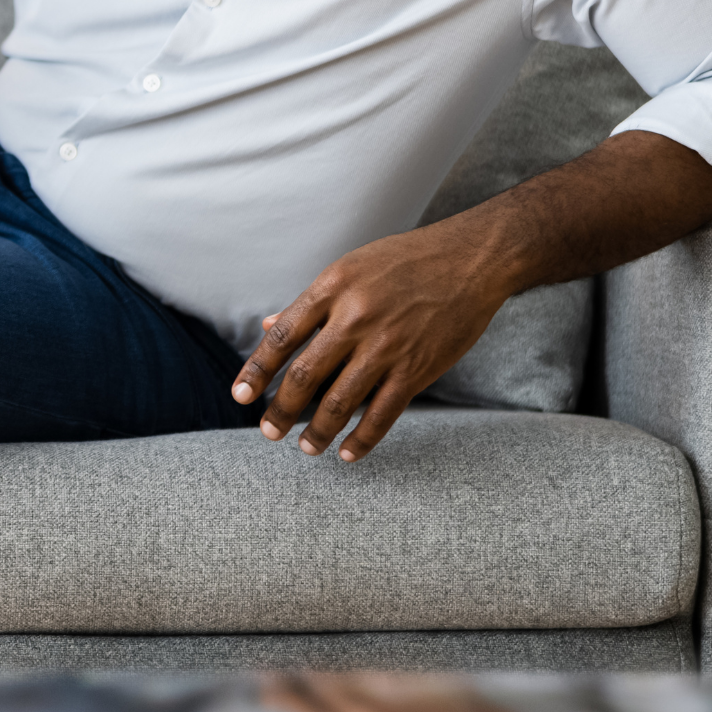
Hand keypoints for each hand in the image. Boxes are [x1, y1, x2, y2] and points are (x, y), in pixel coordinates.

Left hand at [229, 216, 508, 461]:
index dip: (257, 369)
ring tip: (305, 447)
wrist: (471, 259)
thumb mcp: (349, 269)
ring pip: (340, 401)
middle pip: (305, 375)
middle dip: (281, 410)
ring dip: (317, 430)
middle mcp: (354, 318)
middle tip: (267, 432)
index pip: (282, 337)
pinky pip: (383, 413)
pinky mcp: (417, 368)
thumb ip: (310, 304)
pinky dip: (362, 438)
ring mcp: (387, 346)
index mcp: (331, 289)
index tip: (240, 396)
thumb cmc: (404, 261)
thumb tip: (267, 327)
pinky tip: (347, 453)